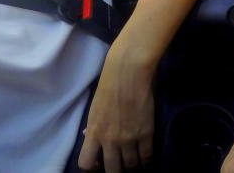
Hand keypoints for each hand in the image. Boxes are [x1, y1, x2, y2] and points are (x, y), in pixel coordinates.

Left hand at [78, 45, 155, 171]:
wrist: (128, 72)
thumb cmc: (108, 84)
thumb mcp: (94, 109)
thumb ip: (94, 127)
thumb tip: (90, 138)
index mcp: (94, 132)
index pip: (85, 164)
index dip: (91, 169)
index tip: (98, 165)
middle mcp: (110, 140)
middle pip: (112, 170)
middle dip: (115, 172)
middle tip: (119, 166)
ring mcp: (129, 139)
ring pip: (131, 166)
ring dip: (132, 166)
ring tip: (134, 163)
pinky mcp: (146, 133)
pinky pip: (147, 156)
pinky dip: (146, 160)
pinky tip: (145, 158)